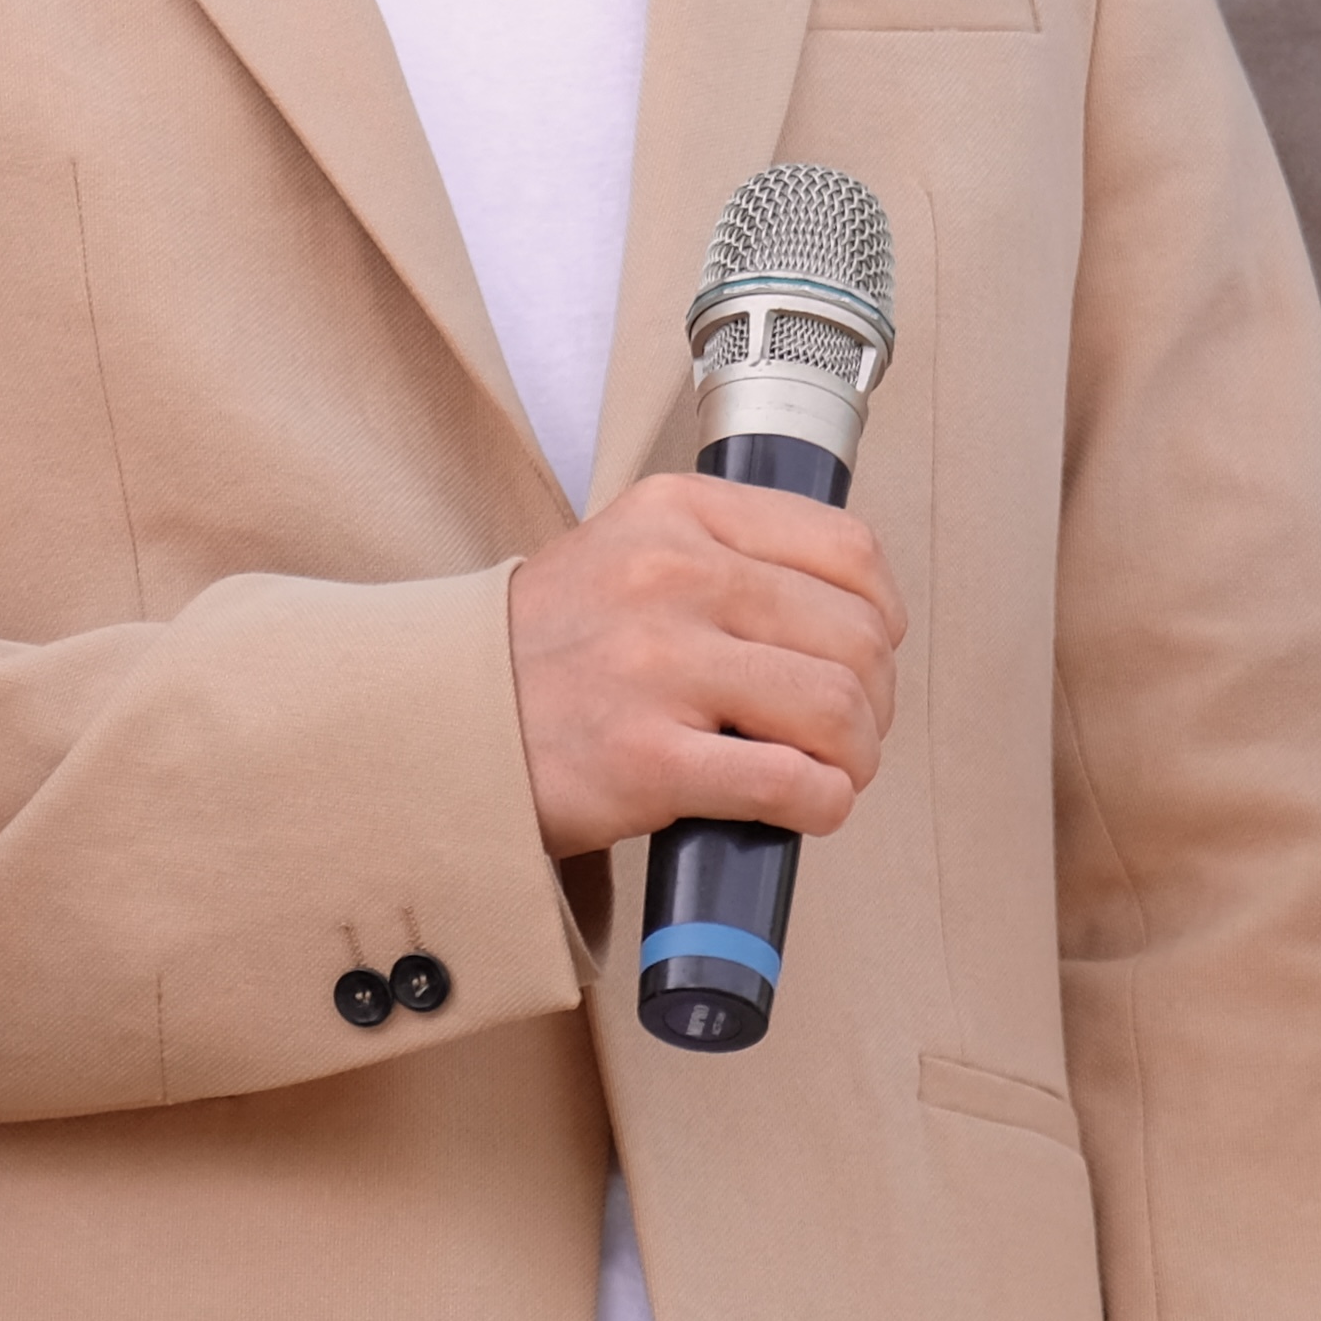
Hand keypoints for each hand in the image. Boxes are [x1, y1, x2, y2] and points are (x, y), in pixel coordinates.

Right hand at [506, 471, 905, 856]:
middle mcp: (673, 576)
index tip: (867, 653)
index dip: (882, 615)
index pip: (847, 549)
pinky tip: (803, 808)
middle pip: (856, 637)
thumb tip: (850, 614)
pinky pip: (791, 783)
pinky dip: (823, 805)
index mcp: (677, 513)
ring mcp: (659, 666)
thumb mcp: (629, 548)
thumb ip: (728, 554)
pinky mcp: (648, 759)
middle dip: (874, 699)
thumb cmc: (548, 648)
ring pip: (838, 709)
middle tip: (849, 733)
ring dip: (856, 757)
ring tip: (828, 772)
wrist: (438, 718)